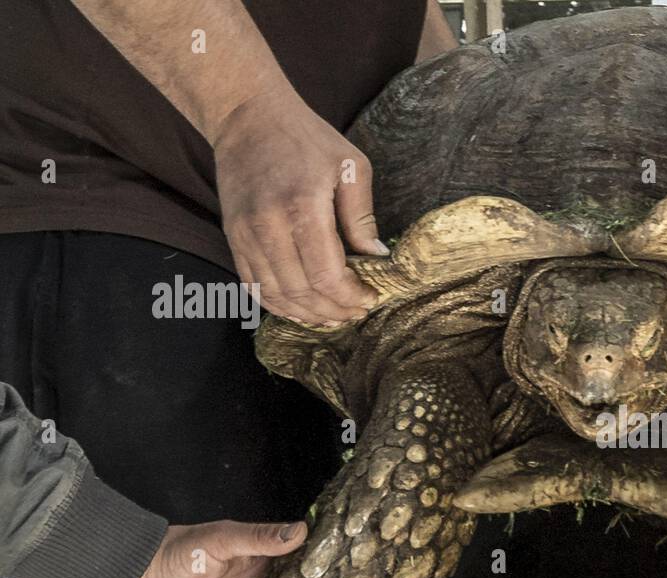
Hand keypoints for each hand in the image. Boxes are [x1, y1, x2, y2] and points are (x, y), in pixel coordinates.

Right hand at [212, 89, 385, 326]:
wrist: (246, 116)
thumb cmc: (305, 138)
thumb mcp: (350, 166)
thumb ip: (362, 215)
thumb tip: (378, 256)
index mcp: (302, 208)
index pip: (326, 275)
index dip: (350, 297)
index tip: (369, 298)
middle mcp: (268, 226)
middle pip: (302, 291)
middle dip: (333, 310)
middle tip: (355, 313)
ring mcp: (245, 234)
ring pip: (276, 294)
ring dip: (307, 314)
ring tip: (332, 317)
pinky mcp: (233, 237)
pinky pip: (254, 285)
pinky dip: (278, 304)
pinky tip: (302, 309)